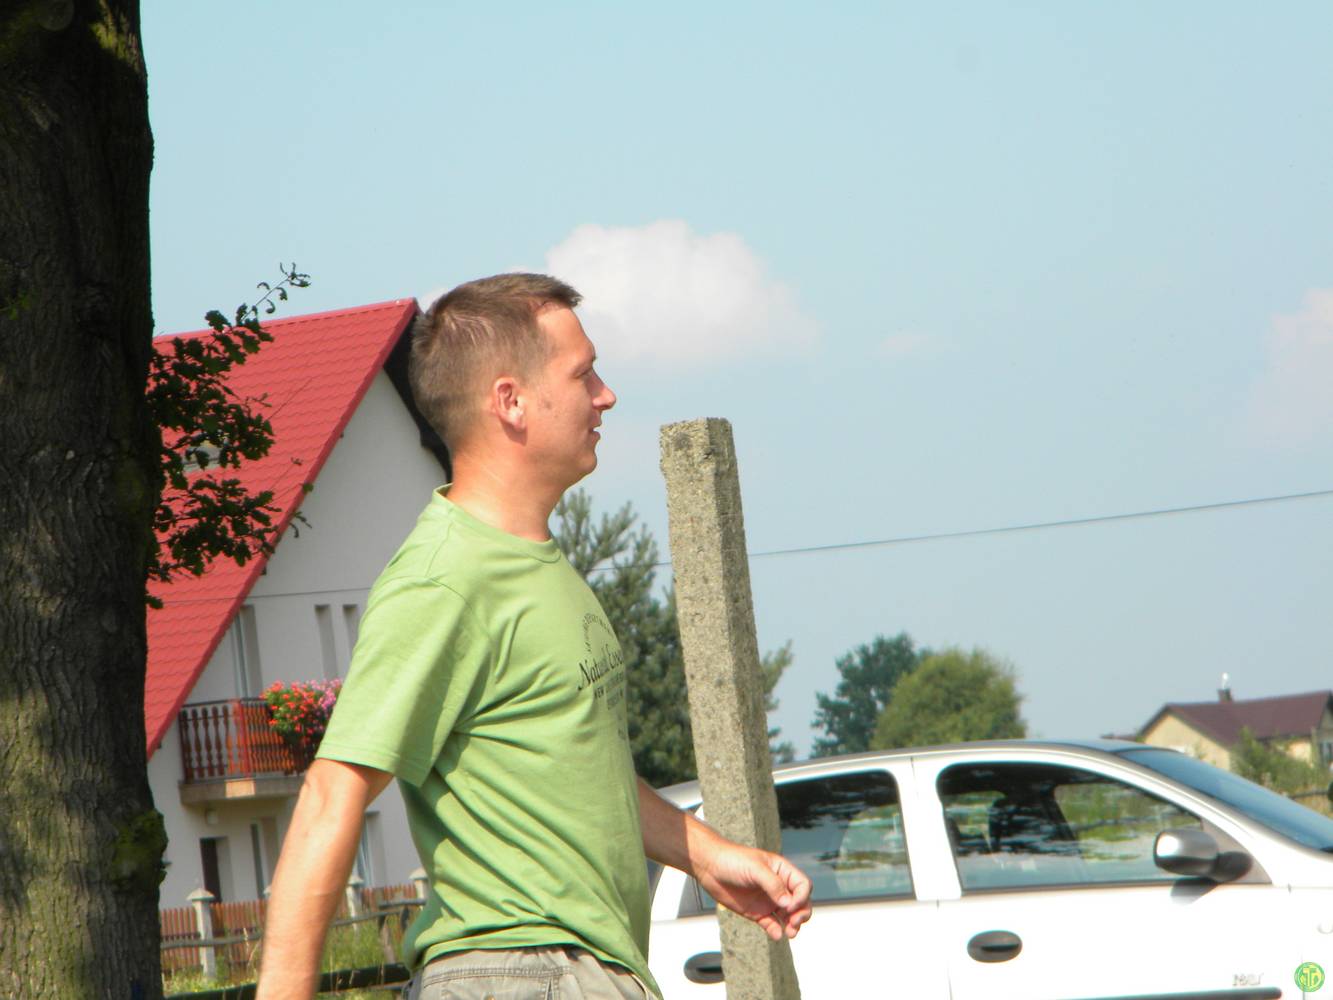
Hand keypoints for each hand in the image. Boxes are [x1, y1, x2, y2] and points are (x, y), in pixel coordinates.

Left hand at [695, 844, 811, 940]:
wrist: (710, 867)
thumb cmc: (733, 860)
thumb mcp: (755, 868)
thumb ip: (773, 885)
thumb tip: (789, 904)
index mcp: (782, 871)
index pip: (803, 886)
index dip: (802, 897)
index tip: (791, 906)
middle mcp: (778, 887)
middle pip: (800, 903)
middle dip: (801, 914)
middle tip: (794, 923)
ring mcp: (768, 900)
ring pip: (789, 916)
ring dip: (793, 925)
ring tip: (790, 933)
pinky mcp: (757, 912)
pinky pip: (772, 924)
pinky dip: (776, 931)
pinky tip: (776, 935)